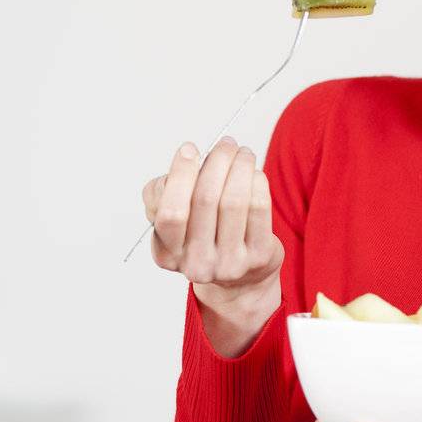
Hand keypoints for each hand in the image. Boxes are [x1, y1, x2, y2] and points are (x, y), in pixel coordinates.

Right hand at [141, 136, 282, 313]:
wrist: (240, 276)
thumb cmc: (202, 234)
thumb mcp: (173, 218)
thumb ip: (163, 192)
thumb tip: (184, 162)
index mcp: (167, 254)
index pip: (171, 213)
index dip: (180, 175)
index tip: (190, 149)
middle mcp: (197, 264)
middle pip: (205, 199)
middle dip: (217, 161)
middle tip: (225, 144)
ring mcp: (229, 264)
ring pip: (234, 200)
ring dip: (240, 166)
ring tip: (242, 153)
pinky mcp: (258, 257)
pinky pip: (258, 208)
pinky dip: (256, 182)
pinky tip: (253, 174)